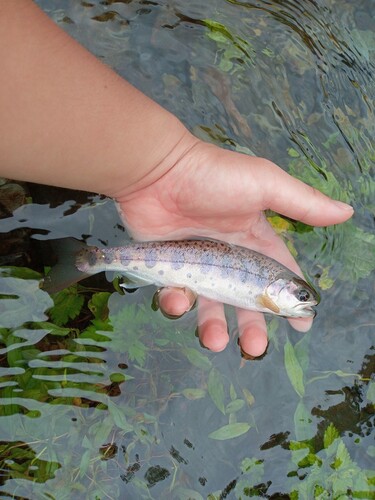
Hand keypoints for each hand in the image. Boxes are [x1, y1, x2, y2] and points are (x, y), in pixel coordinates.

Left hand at [115, 138, 352, 356]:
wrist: (157, 171)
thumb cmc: (212, 176)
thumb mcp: (264, 184)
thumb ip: (302, 202)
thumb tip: (346, 212)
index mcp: (253, 239)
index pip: (277, 275)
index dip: (289, 299)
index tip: (302, 326)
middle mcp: (227, 256)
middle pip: (245, 300)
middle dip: (253, 326)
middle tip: (255, 348)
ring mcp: (197, 264)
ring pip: (209, 306)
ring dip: (214, 327)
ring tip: (216, 341)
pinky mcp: (168, 268)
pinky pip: (175, 295)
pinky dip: (177, 303)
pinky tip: (179, 300)